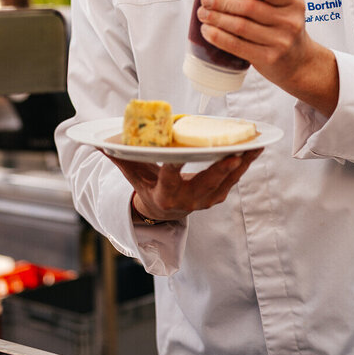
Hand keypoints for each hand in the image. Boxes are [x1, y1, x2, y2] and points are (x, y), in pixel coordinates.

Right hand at [103, 147, 262, 222]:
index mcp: (164, 194)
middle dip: (221, 169)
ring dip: (242, 163)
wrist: (162, 211)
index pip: (168, 178)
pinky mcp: (217, 197)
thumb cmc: (146, 186)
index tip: (177, 156)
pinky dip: (245, 164)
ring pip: (226, 181)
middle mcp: (187, 200)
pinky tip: (256, 148)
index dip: (173, 168)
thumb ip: (119, 158)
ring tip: (256, 145)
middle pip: (205, 182)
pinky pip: (233, 180)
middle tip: (234, 154)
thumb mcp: (132, 176)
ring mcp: (205, 200)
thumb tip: (97, 143)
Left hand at [198, 0, 338, 116]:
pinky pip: (237, 45)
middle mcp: (290, 21)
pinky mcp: (268, 58)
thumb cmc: (283, 31)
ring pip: (240, 26)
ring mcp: (280, 41)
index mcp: (294, 2)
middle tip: (206, 0)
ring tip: (203, 14)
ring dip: (216, 18)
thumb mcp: (283, 9)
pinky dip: (218, 37)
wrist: (299, 63)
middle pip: (249, 6)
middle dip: (222, 2)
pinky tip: (208, 31)